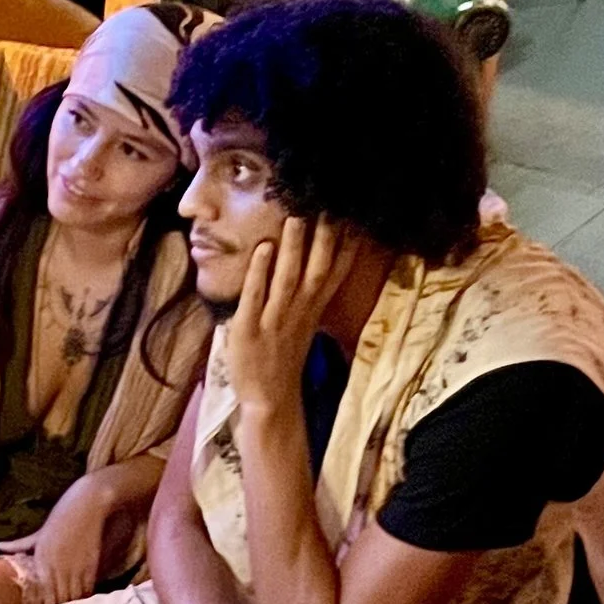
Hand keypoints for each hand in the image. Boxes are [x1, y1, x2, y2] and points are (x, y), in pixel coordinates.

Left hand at [13, 474, 111, 603]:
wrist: (88, 504)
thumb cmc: (62, 516)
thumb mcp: (40, 532)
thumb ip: (21, 544)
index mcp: (40, 559)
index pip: (38, 592)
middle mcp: (54, 567)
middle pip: (52, 599)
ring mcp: (72, 568)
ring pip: (68, 598)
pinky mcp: (89, 567)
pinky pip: (85, 590)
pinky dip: (82, 601)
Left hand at [223, 216, 346, 422]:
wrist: (269, 399)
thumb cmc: (283, 355)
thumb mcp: (305, 322)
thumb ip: (311, 292)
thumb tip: (314, 259)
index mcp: (314, 308)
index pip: (336, 270)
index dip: (348, 243)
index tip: (355, 213)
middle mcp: (299, 311)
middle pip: (317, 269)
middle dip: (325, 238)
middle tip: (329, 204)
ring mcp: (274, 320)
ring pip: (288, 278)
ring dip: (293, 248)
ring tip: (296, 217)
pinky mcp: (248, 330)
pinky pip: (255, 297)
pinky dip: (259, 273)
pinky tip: (263, 248)